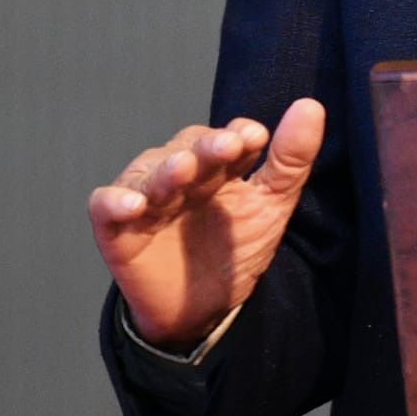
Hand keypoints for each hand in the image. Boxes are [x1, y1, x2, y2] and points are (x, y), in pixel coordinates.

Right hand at [88, 97, 325, 351]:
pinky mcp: (117, 228)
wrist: (201, 310)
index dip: (239, 134)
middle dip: (205, 146)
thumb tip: (311, 106)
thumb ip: (291, 159)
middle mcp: (182, 173)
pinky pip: (105, 205)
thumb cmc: (236, 249)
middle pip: (187, 146)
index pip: (227, 137)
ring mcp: (148, 198)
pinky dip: (114, 200)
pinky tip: (132, 204)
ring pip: (148, 170)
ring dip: (164, 168)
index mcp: (220, 165)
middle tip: (225, 146)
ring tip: (181, 170)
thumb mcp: (273, 205)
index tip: (257, 138)